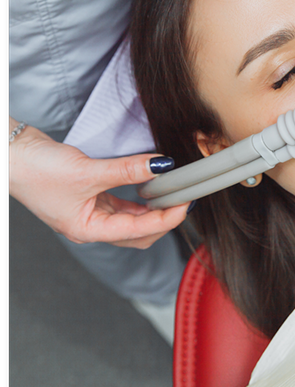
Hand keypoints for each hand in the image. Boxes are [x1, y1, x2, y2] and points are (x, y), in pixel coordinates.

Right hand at [9, 124, 188, 247]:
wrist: (10, 154)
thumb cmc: (36, 171)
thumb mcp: (88, 171)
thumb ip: (127, 169)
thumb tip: (161, 166)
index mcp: (88, 230)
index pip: (138, 231)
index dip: (166, 219)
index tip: (185, 203)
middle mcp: (91, 225)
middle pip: (138, 232)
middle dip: (163, 219)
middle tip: (183, 199)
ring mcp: (91, 211)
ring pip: (132, 217)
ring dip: (153, 207)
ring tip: (173, 192)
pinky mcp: (90, 195)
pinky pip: (122, 201)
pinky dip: (139, 195)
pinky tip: (151, 185)